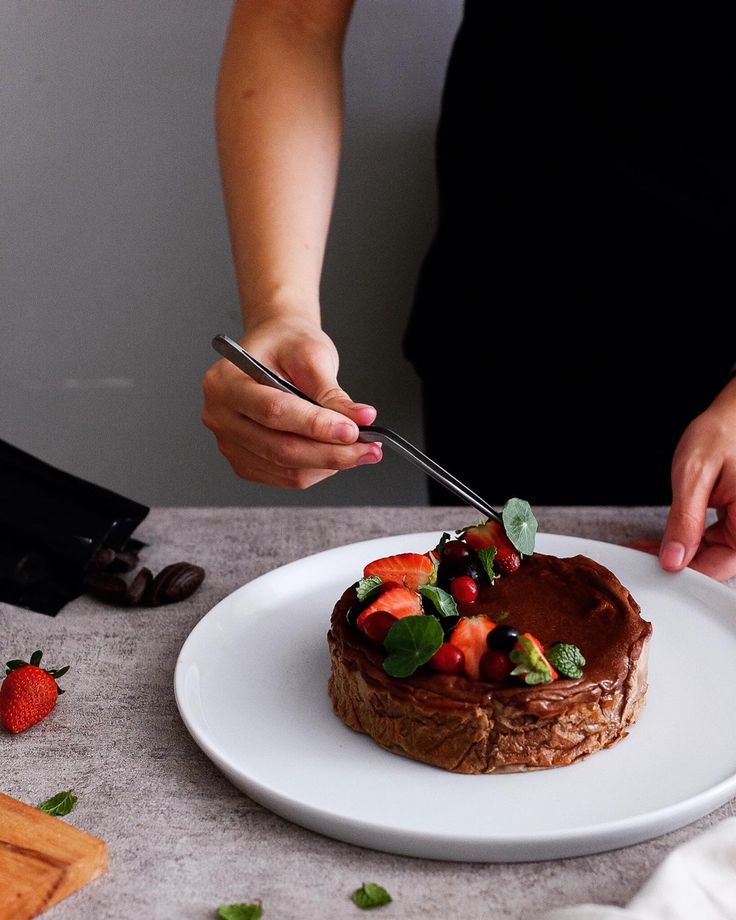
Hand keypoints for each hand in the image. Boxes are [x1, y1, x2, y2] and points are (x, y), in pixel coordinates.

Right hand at [202, 317, 380, 487]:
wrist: (276, 349)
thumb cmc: (286, 345)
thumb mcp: (312, 356)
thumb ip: (332, 393)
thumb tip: (360, 420)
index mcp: (226, 382)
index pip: (274, 412)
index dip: (317, 426)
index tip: (353, 430)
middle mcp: (221, 416)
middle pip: (280, 448)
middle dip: (331, 452)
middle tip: (369, 448)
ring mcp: (230, 443)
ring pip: (287, 469)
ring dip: (330, 465)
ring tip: (362, 451)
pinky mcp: (245, 461)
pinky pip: (285, 477)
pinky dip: (317, 470)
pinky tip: (337, 455)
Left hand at [659, 379, 735, 580]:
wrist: (733, 415)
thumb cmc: (722, 434)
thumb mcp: (695, 475)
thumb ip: (684, 520)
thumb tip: (673, 560)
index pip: (717, 567)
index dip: (682, 574)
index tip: (649, 570)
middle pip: (714, 565)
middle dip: (674, 565)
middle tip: (638, 558)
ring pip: (710, 556)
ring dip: (676, 555)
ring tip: (643, 548)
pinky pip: (711, 542)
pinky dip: (685, 542)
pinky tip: (659, 541)